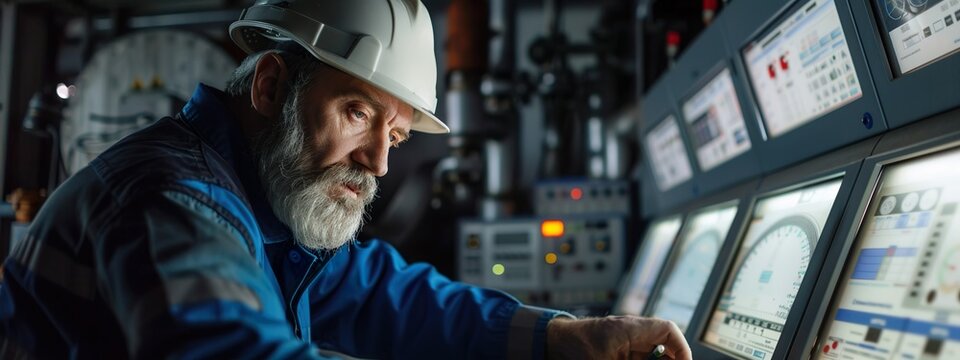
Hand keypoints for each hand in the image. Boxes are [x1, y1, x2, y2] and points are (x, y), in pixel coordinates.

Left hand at [545, 316, 691, 359]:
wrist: (547, 344)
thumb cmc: (572, 349)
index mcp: (630, 328)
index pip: (667, 330)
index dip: (681, 348)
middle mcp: (629, 334)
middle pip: (662, 348)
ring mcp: (621, 345)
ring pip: (649, 356)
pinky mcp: (614, 354)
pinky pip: (635, 358)